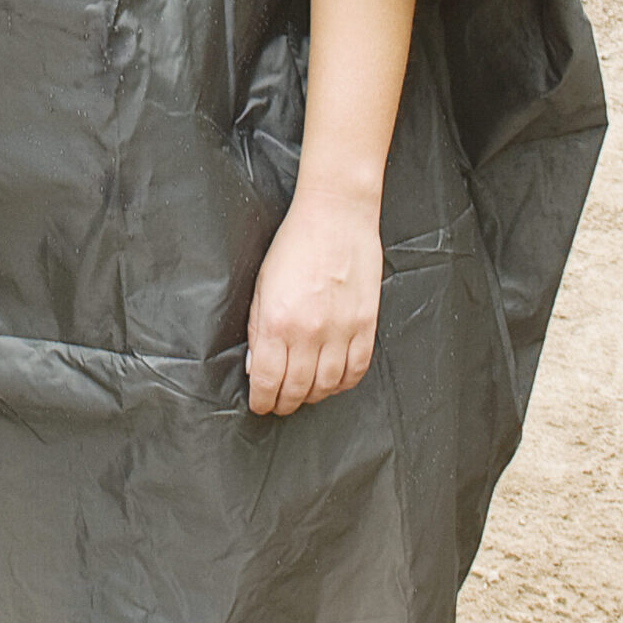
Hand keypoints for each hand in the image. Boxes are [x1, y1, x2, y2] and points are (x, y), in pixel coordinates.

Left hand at [246, 188, 382, 416]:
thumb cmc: (294, 245)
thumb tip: (256, 366)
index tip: (260, 405)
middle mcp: (310, 333)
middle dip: (284, 403)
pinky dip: (344, 383)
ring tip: (304, 394)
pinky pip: (357, 369)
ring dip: (313, 396)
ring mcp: (342, 330)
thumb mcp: (262, 286)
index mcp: (278, 322)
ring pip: (328, 385)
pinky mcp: (366, 325)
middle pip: (298, 389)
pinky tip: (332, 381)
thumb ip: (258, 329)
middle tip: (279, 405)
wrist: (335, 216)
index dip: (263, 400)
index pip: (268, 380)